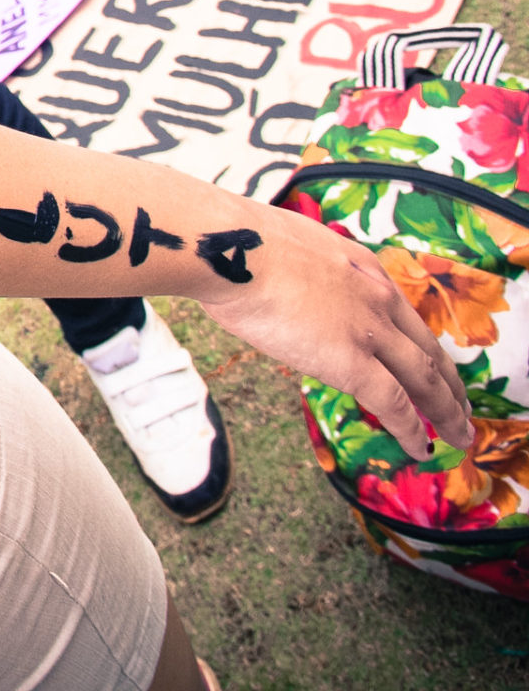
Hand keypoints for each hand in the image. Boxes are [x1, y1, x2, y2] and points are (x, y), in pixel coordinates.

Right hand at [194, 204, 472, 460]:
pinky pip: (394, 404)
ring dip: (446, 409)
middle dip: (448, 381)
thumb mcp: (289, 247)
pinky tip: (421, 448)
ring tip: (458, 434)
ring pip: (425, 378)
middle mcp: (377, 298)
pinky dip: (412, 429)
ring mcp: (368, 331)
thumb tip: (278, 283)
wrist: (230, 247)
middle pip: (426, 347)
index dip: (418, 343)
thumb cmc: (235, 243)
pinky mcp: (351, 362)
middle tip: (460, 406)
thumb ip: (300, 270)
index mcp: (361, 267)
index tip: (425, 361)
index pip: (401, 313)